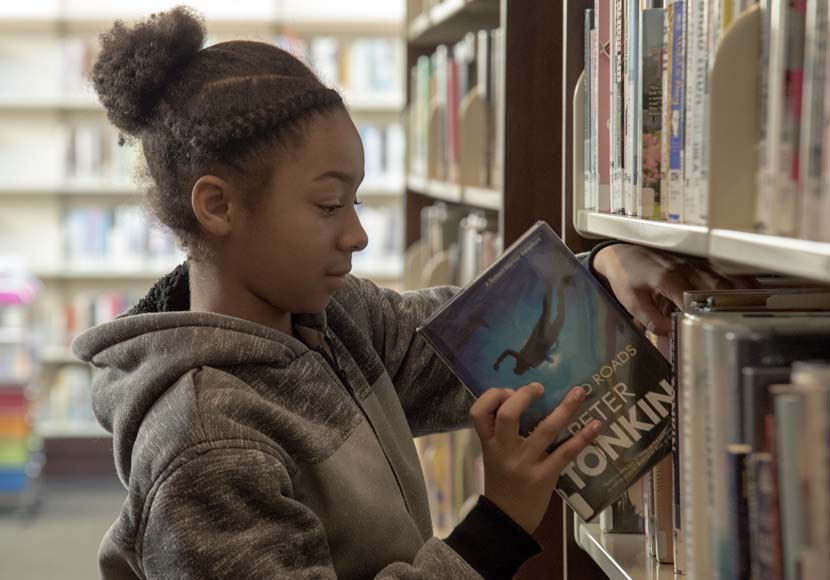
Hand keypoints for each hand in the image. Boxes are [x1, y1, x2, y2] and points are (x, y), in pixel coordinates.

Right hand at [470, 383, 601, 533]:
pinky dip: (583, 437)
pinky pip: (566, 452)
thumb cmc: (501, 482)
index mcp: (488, 442)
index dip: (493, 396)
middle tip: (539, 387)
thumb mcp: (493, 454)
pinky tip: (596, 424)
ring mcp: (525, 463)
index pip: (478, 411)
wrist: (507, 519)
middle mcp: (504, 450)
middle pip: (508, 415)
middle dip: (524, 395)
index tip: (509, 392)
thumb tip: (525, 399)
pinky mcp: (544, 476)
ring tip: (579, 392)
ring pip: (545, 429)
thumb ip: (501, 431)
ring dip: (565, 408)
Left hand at [592, 244, 756, 334]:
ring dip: (740, 295)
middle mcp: (685, 269)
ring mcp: (694, 265)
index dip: (703, 314)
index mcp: (667, 277)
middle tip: (743, 323)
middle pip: (716, 288)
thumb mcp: (632, 302)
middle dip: (730, 306)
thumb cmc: (626, 276)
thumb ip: (651, 320)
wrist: (622, 253)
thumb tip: (672, 333)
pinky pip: (724, 274)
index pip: (691, 298)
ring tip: (760, 309)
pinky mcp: (698, 265)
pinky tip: (754, 292)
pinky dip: (740, 283)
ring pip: (724, 279)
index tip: (712, 329)